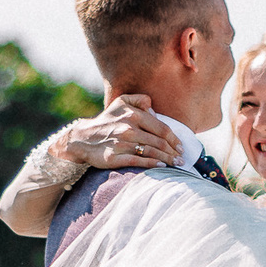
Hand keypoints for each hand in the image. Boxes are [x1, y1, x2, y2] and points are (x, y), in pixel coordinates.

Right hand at [59, 95, 178, 169]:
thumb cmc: (107, 120)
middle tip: (182, 159)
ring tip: (176, 164)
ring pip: (151, 152)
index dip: (175, 139)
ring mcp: (121, 143)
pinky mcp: (114, 157)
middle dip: (174, 152)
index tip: (181, 146)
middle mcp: (128, 128)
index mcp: (133, 114)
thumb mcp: (120, 102)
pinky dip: (152, 164)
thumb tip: (153, 107)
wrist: (83, 138)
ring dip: (167, 159)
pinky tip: (161, 166)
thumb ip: (139, 99)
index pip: (161, 128)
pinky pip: (138, 161)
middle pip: (159, 142)